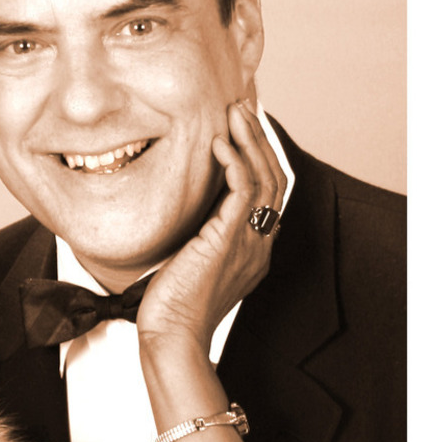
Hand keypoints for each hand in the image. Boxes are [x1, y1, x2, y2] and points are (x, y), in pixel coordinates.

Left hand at [136, 101, 285, 353]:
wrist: (170, 334)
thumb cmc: (169, 305)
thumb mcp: (185, 260)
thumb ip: (192, 235)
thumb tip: (175, 211)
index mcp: (251, 248)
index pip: (264, 191)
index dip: (257, 156)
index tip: (241, 128)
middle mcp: (257, 242)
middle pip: (272, 178)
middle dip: (258, 139)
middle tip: (243, 107)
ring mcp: (248, 241)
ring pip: (263, 177)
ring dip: (250, 140)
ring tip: (236, 111)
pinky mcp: (229, 239)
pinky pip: (243, 191)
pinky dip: (234, 162)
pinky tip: (220, 142)